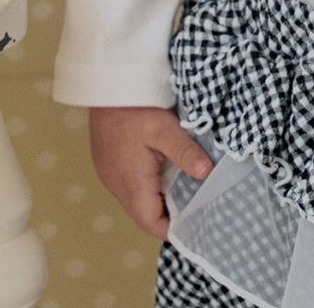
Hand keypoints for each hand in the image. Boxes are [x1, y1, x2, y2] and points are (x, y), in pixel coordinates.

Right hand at [88, 105, 213, 238]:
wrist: (106, 84)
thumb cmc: (134, 107)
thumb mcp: (165, 128)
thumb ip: (186, 152)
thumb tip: (207, 174)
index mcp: (131, 183)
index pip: (150, 223)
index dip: (172, 228)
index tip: (195, 222)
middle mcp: (116, 184)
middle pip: (143, 213)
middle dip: (168, 213)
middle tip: (195, 204)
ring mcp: (109, 173)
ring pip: (135, 199)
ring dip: (157, 197)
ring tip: (183, 187)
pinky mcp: (107, 161)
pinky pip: (128, 183)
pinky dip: (146, 183)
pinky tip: (162, 168)